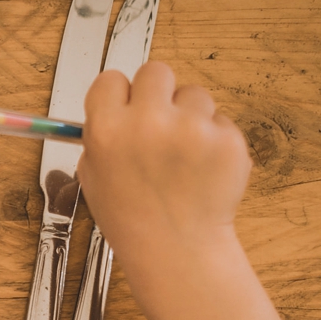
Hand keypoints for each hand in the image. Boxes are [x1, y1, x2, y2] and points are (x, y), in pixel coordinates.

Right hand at [76, 62, 251, 275]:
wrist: (176, 248)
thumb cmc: (132, 218)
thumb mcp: (94, 178)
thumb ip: (100, 137)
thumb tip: (111, 107)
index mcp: (107, 131)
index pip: (111, 80)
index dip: (119, 97)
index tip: (125, 109)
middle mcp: (147, 123)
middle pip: (155, 72)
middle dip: (157, 95)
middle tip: (158, 124)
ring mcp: (191, 129)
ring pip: (193, 94)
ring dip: (189, 115)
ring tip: (182, 155)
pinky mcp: (226, 138)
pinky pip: (220, 120)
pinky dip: (213, 140)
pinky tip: (201, 169)